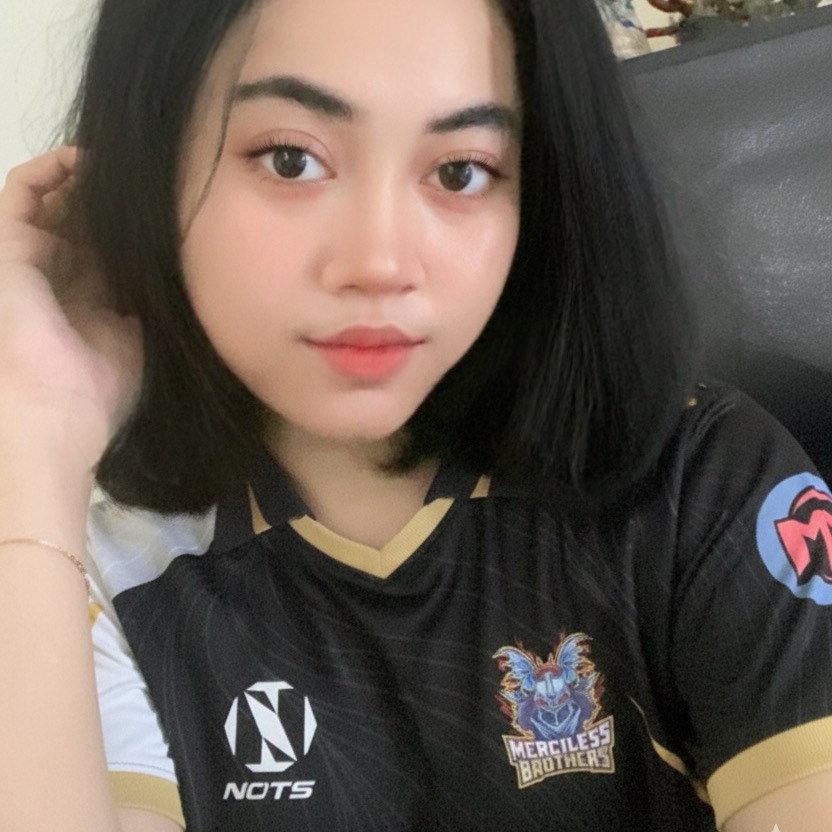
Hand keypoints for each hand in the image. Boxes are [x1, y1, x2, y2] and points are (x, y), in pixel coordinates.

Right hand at [0, 147, 142, 471]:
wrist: (61, 410)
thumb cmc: (103, 386)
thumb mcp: (140, 338)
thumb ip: (149, 301)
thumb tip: (177, 268)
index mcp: (90, 295)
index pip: (112, 244)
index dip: (136, 222)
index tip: (170, 202)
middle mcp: (61, 272)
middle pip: (85, 216)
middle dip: (114, 196)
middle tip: (149, 175)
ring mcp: (33, 258)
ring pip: (54, 197)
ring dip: (84, 176)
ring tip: (118, 164)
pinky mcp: (9, 247)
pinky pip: (20, 189)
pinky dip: (50, 167)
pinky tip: (86, 159)